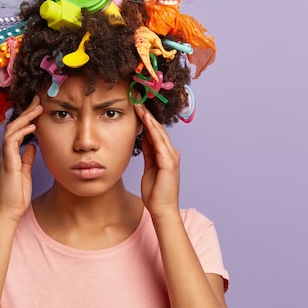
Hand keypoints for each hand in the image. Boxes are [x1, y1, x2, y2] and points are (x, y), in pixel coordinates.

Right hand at [0, 96, 42, 223]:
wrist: (9, 211)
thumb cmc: (16, 196)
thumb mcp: (25, 173)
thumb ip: (27, 159)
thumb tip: (32, 146)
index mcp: (8, 155)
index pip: (16, 131)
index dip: (26, 118)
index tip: (37, 108)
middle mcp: (4, 153)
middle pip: (13, 125)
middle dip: (26, 112)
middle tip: (38, 100)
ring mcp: (3, 157)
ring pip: (11, 130)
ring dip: (25, 117)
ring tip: (37, 108)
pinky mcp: (6, 162)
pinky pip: (11, 141)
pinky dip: (21, 131)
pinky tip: (32, 126)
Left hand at [133, 103, 180, 220]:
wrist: (163, 210)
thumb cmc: (155, 193)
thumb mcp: (149, 169)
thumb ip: (148, 154)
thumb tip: (143, 140)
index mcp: (165, 154)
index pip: (154, 132)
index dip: (145, 118)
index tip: (135, 106)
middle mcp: (171, 152)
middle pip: (157, 127)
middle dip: (146, 112)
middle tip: (136, 98)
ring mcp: (171, 156)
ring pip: (158, 131)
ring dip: (148, 116)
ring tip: (138, 103)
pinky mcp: (169, 162)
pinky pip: (159, 141)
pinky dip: (152, 129)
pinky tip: (145, 119)